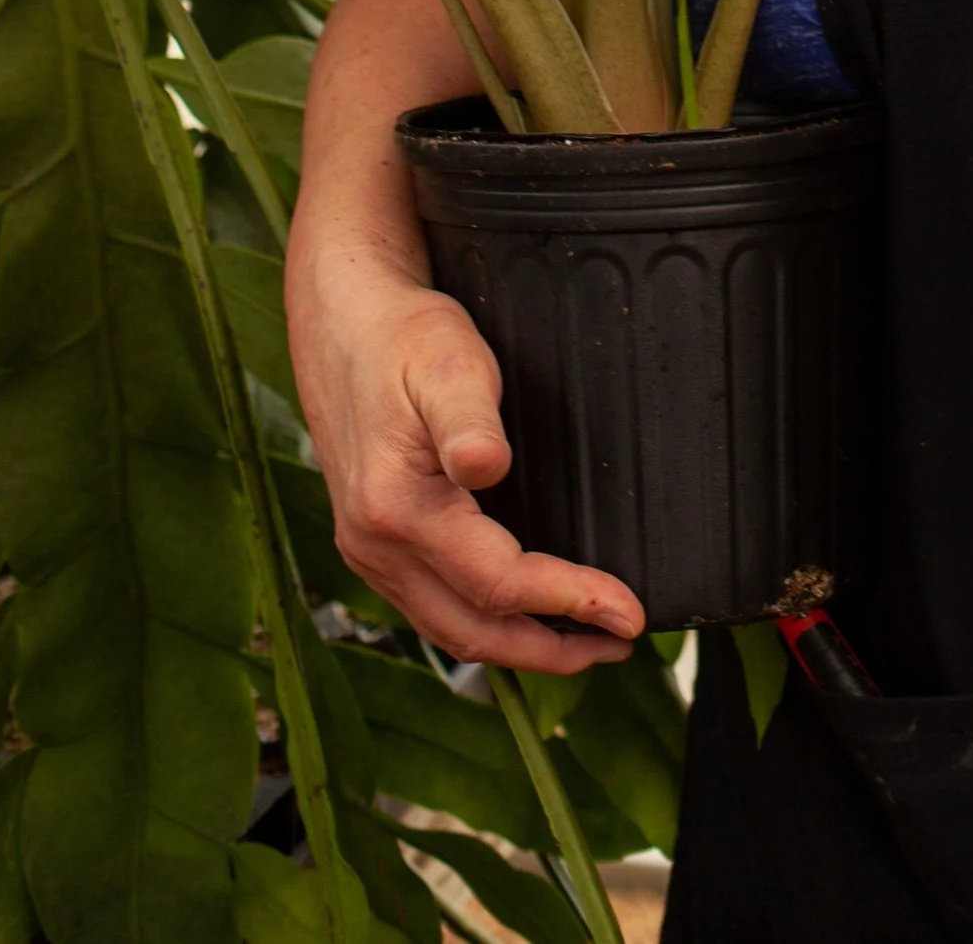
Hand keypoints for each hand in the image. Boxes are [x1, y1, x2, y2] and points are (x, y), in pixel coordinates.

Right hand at [290, 250, 643, 674]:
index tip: (627, 611)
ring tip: (587, 643)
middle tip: (622, 642)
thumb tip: (486, 466)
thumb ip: (470, 419)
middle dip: (552, 648)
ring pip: (450, 628)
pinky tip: (523, 616)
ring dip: (520, 646)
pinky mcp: (375, 544)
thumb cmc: (404, 337)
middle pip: (472, 629)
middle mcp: (375, 546)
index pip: (497, 582)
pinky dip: (485, 623)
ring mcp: (370, 552)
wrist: (345, 323)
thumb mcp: (448, 362)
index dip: (567, 601)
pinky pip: (433, 608)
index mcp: (396, 509)